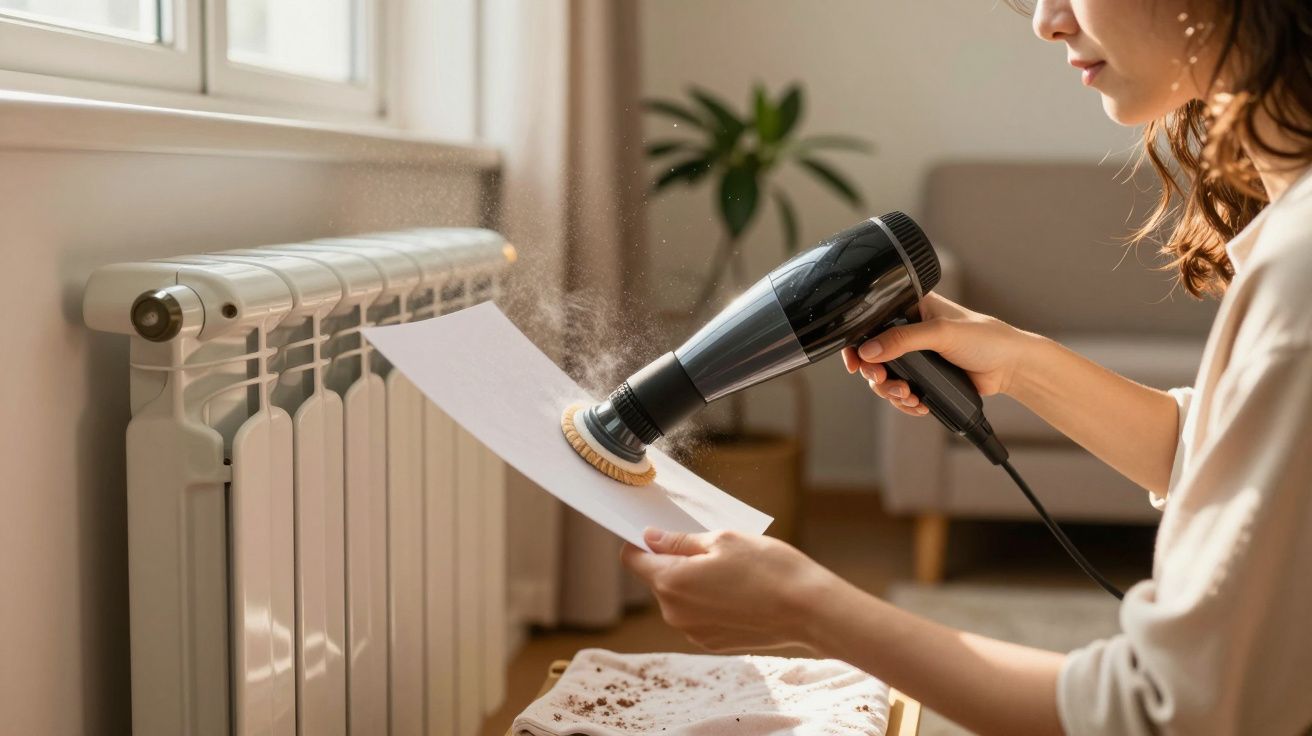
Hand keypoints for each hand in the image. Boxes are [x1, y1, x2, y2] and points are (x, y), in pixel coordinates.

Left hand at [621, 528, 838, 652]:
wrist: (808, 610)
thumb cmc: (768, 568)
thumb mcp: (723, 540)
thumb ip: (680, 541)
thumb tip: (650, 538)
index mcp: (670, 582)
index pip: (632, 559)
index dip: (641, 542)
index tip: (660, 532)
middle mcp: (674, 613)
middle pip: (657, 579)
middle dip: (675, 561)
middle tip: (714, 548)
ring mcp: (693, 632)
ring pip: (679, 597)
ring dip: (694, 582)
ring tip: (733, 571)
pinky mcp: (712, 643)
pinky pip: (698, 614)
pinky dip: (710, 601)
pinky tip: (740, 592)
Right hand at [840, 293, 1033, 415]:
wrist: (1010, 367)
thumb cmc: (986, 338)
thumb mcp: (941, 333)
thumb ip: (903, 339)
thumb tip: (869, 350)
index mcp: (912, 308)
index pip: (872, 323)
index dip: (858, 344)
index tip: (856, 363)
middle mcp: (909, 331)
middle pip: (873, 356)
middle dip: (877, 375)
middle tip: (885, 382)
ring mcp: (916, 356)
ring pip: (886, 378)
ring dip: (891, 391)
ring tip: (908, 396)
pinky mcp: (924, 377)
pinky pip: (901, 392)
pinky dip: (904, 401)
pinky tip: (918, 403)